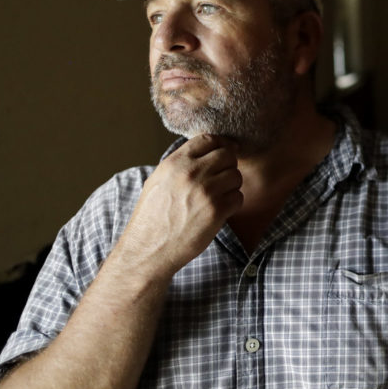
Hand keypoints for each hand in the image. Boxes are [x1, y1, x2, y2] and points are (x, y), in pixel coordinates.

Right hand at [115, 134, 243, 278]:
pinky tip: (220, 211)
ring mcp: (205, 191)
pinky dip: (233, 204)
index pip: (208, 139)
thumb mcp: (158, 181)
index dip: (220, 144)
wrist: (149, 249)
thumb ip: (180, 164)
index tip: (225, 152)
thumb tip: (205, 151)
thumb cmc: (152, 217)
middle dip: (228, 166)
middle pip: (227, 155)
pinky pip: (238, 197)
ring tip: (218, 197)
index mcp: (174, 163)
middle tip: (222, 180)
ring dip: (232, 186)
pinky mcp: (216, 211)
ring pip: (236, 176)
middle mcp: (190, 173)